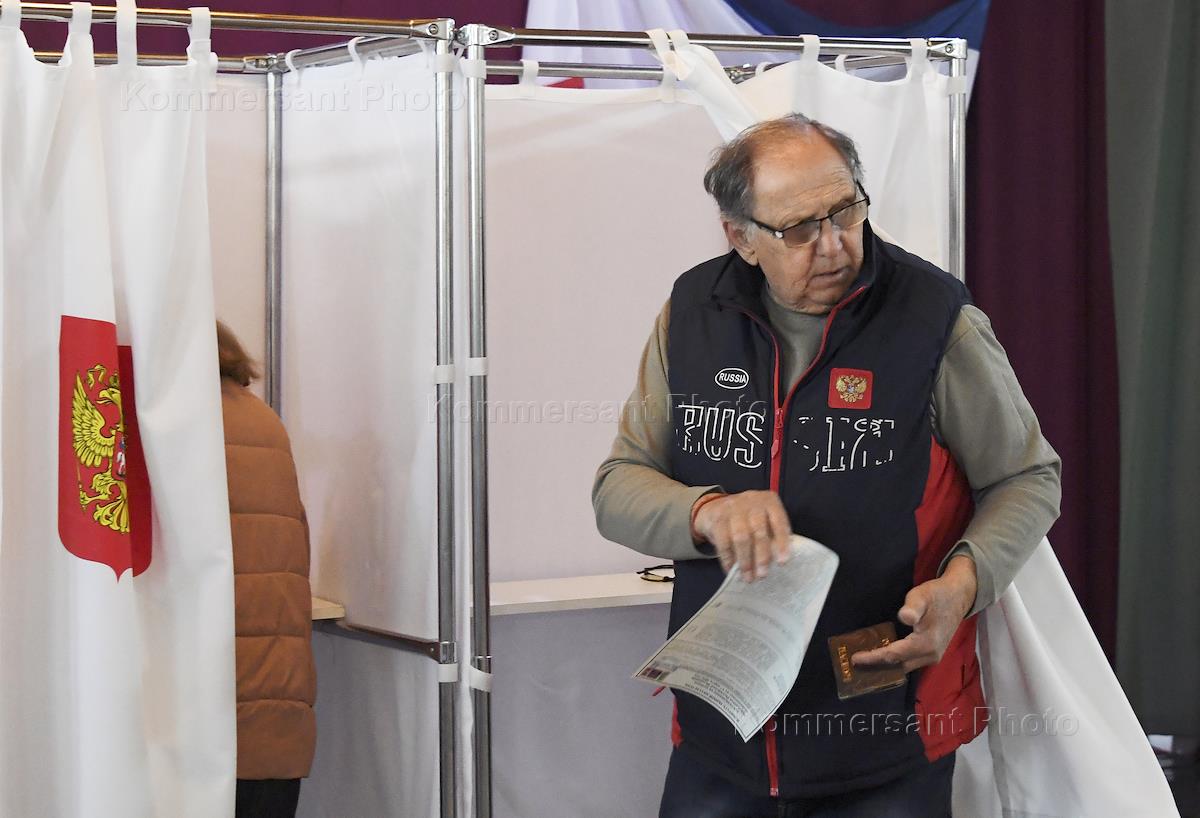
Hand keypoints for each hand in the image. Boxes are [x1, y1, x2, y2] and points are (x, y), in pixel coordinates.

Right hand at [691, 490, 791, 580]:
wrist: (717, 506)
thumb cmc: (749, 518)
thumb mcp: (765, 519)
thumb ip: (773, 535)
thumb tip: (778, 561)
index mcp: (769, 501)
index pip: (778, 521)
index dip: (782, 542)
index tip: (783, 562)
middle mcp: (751, 501)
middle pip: (758, 531)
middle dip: (762, 556)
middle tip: (762, 575)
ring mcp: (733, 508)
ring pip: (740, 537)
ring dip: (745, 560)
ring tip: (748, 577)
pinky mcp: (718, 519)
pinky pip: (724, 542)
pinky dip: (728, 559)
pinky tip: (732, 570)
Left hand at [851, 555, 977, 672]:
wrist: (959, 597)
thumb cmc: (938, 595)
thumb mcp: (923, 596)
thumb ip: (913, 607)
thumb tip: (905, 617)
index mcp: (926, 644)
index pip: (894, 656)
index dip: (874, 658)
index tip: (856, 658)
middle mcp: (930, 655)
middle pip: (898, 666)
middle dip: (876, 667)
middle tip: (855, 664)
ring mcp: (933, 657)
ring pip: (904, 667)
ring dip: (885, 666)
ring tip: (865, 663)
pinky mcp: (932, 654)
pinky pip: (909, 663)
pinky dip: (894, 662)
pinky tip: (881, 657)